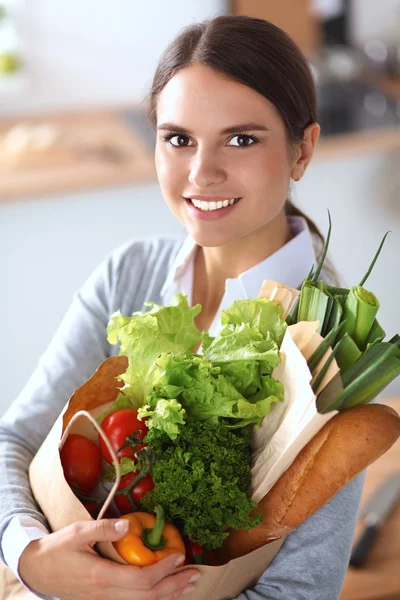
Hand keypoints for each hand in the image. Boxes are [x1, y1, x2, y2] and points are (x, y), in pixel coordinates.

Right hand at [18, 518, 199, 598]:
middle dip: (173, 586)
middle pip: (146, 597)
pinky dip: (152, 599)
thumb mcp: (77, 532)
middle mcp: (104, 595)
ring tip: (187, 585)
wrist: (36, 570)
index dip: (162, 571)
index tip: (179, 557)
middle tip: (194, 575)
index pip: (140, 580)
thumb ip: (103, 528)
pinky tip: (164, 593)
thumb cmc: (57, 549)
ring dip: (167, 595)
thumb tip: (128, 524)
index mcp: (100, 577)